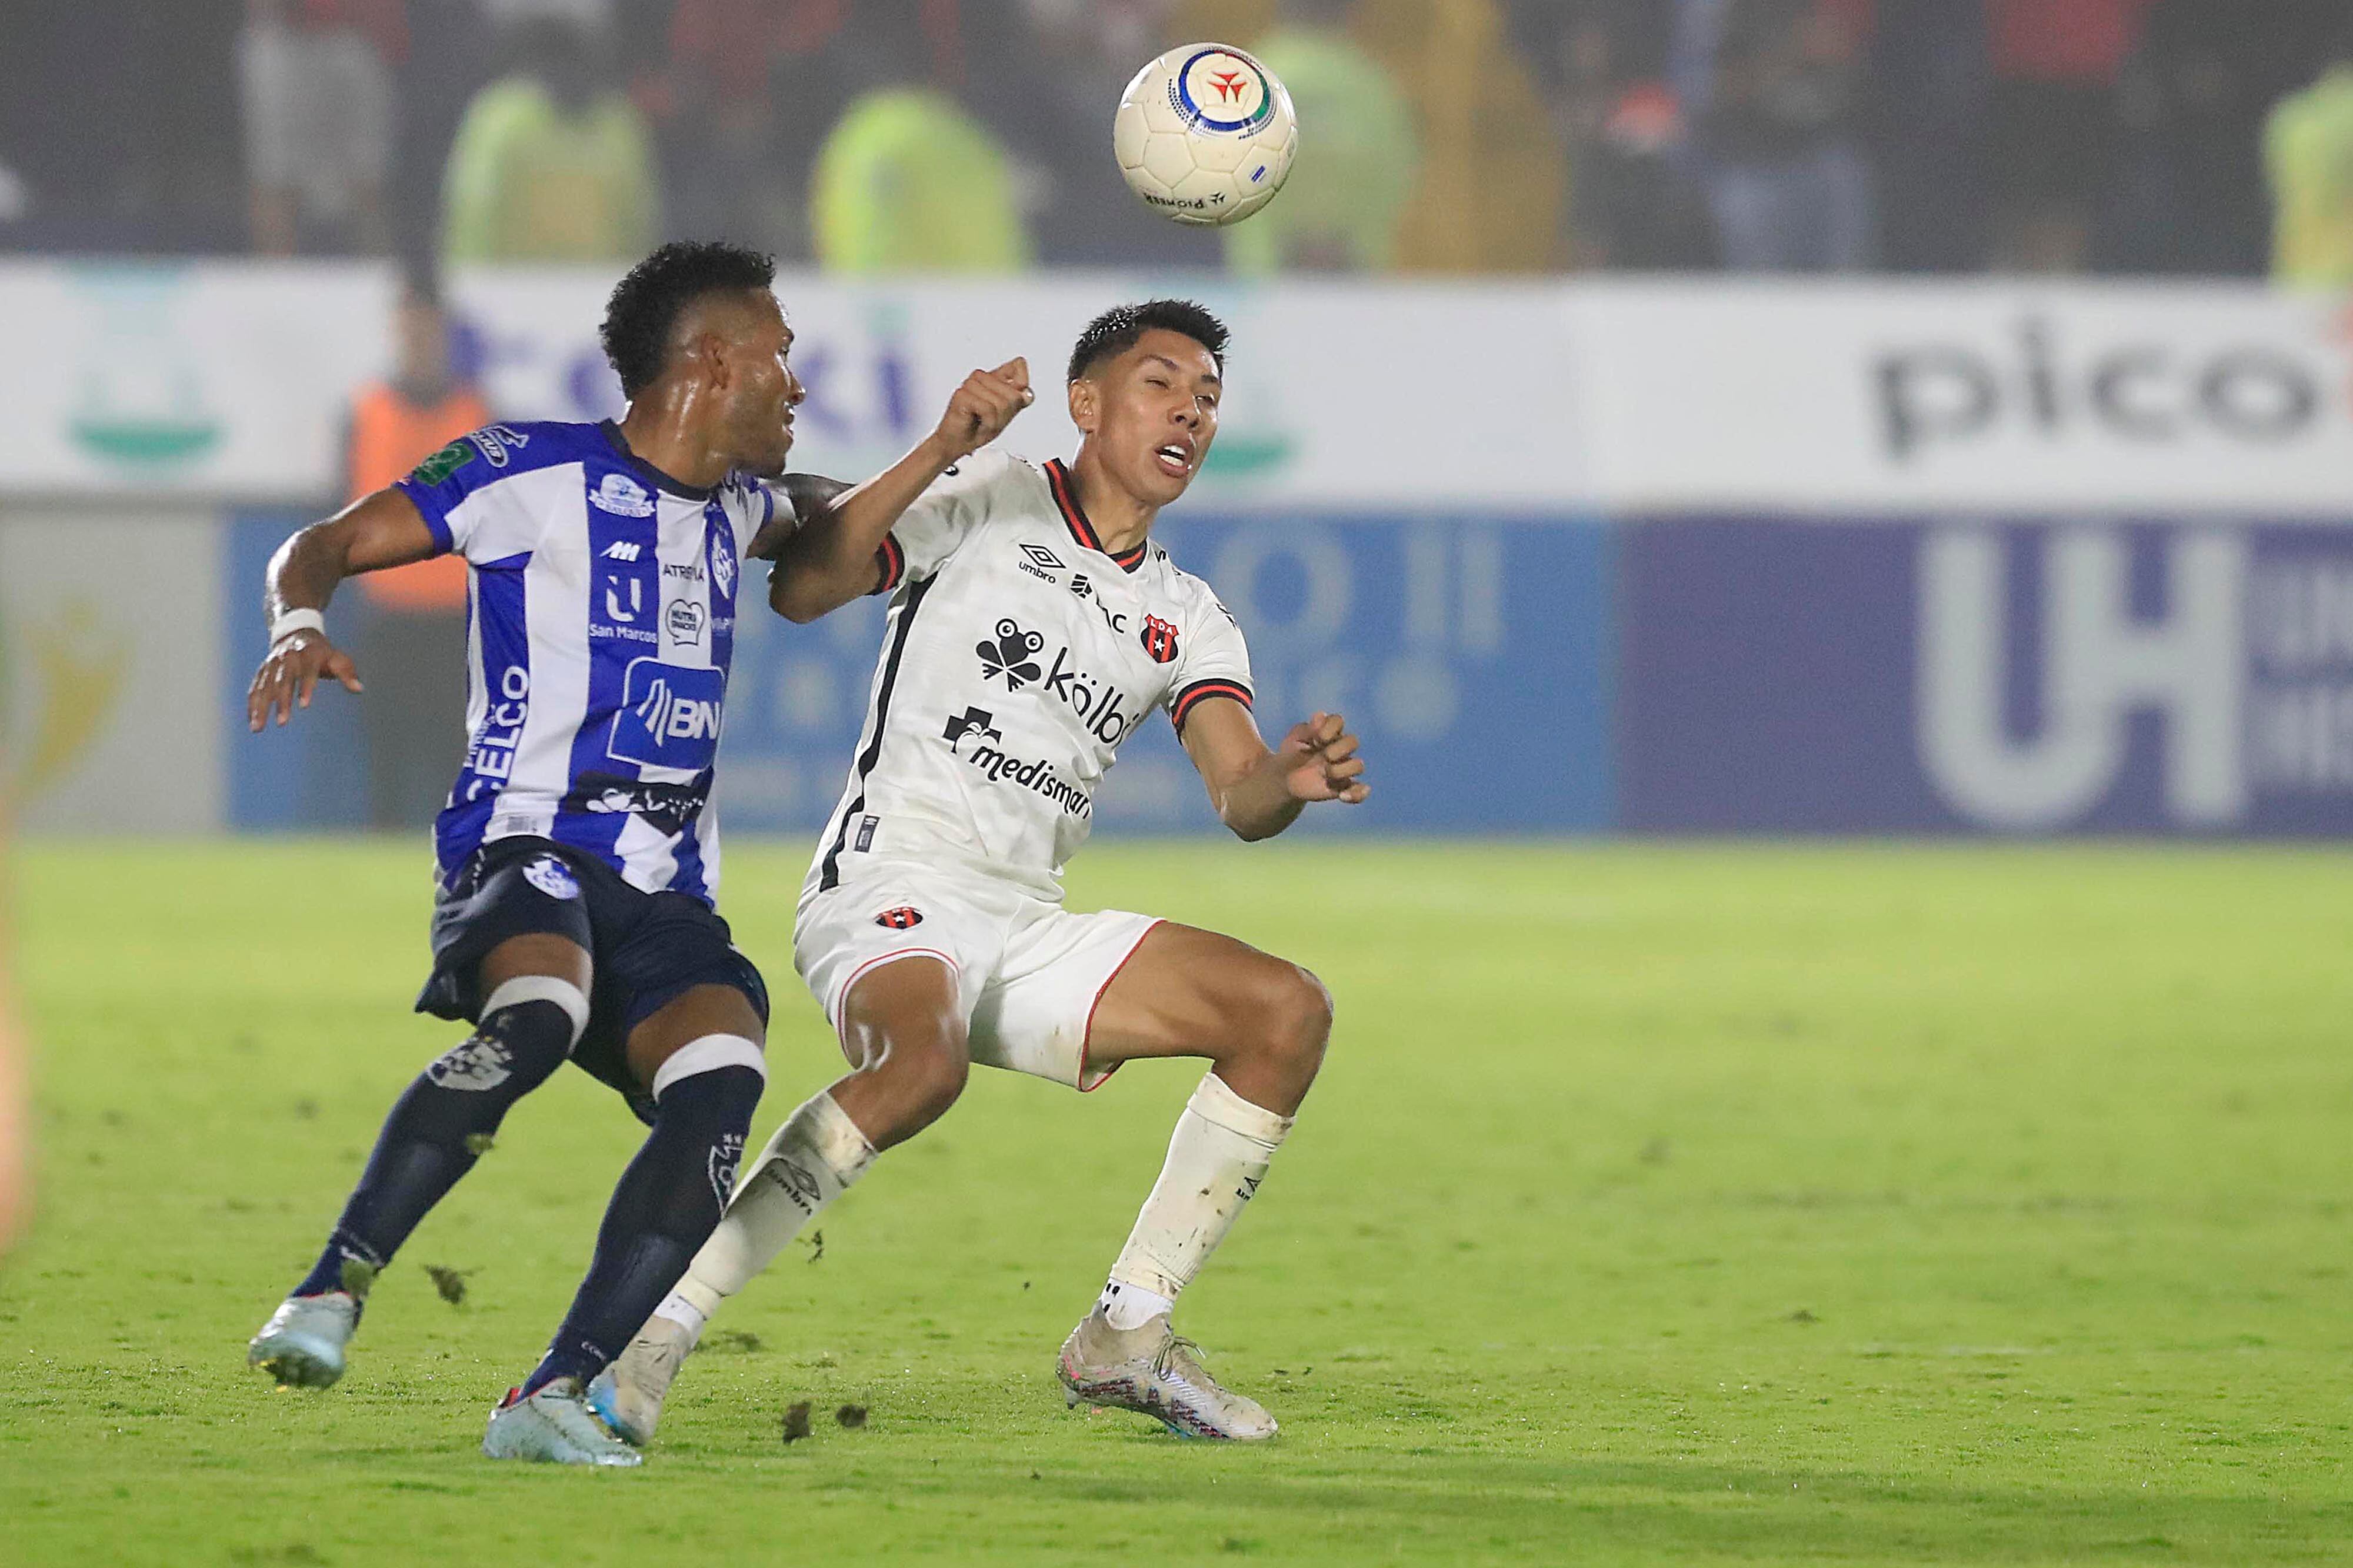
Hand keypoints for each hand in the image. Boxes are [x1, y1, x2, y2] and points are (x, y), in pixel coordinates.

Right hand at [247, 630, 362, 730]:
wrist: (296, 632)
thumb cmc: (322, 652)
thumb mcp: (337, 658)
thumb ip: (347, 673)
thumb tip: (358, 688)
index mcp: (308, 654)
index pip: (307, 671)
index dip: (306, 687)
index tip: (304, 705)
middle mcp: (287, 658)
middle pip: (283, 680)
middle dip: (281, 702)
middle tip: (282, 722)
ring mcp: (272, 664)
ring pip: (264, 686)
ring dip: (260, 707)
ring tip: (258, 727)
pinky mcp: (262, 670)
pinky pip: (255, 687)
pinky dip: (252, 703)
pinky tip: (251, 720)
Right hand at [927, 359, 1032, 462]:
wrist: (957, 442)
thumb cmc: (978, 428)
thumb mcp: (1006, 414)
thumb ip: (1018, 399)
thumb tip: (1026, 390)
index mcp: (994, 379)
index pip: (1018, 365)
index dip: (1021, 384)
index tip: (1014, 397)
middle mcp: (982, 378)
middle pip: (1013, 395)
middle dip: (1005, 414)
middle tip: (990, 419)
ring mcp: (971, 384)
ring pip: (1001, 403)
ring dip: (995, 420)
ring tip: (982, 421)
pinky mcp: (962, 394)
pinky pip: (988, 410)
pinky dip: (987, 423)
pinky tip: (977, 422)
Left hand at [1275, 712, 1368, 804]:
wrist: (1284, 778)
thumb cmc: (1291, 754)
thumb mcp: (1294, 740)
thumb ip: (1307, 729)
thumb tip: (1320, 716)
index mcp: (1327, 733)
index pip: (1337, 721)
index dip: (1330, 728)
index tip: (1316, 739)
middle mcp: (1339, 748)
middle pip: (1353, 742)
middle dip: (1338, 749)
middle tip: (1324, 756)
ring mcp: (1342, 767)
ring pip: (1358, 765)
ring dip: (1343, 770)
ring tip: (1326, 773)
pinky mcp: (1342, 786)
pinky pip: (1359, 790)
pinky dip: (1357, 794)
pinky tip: (1342, 796)